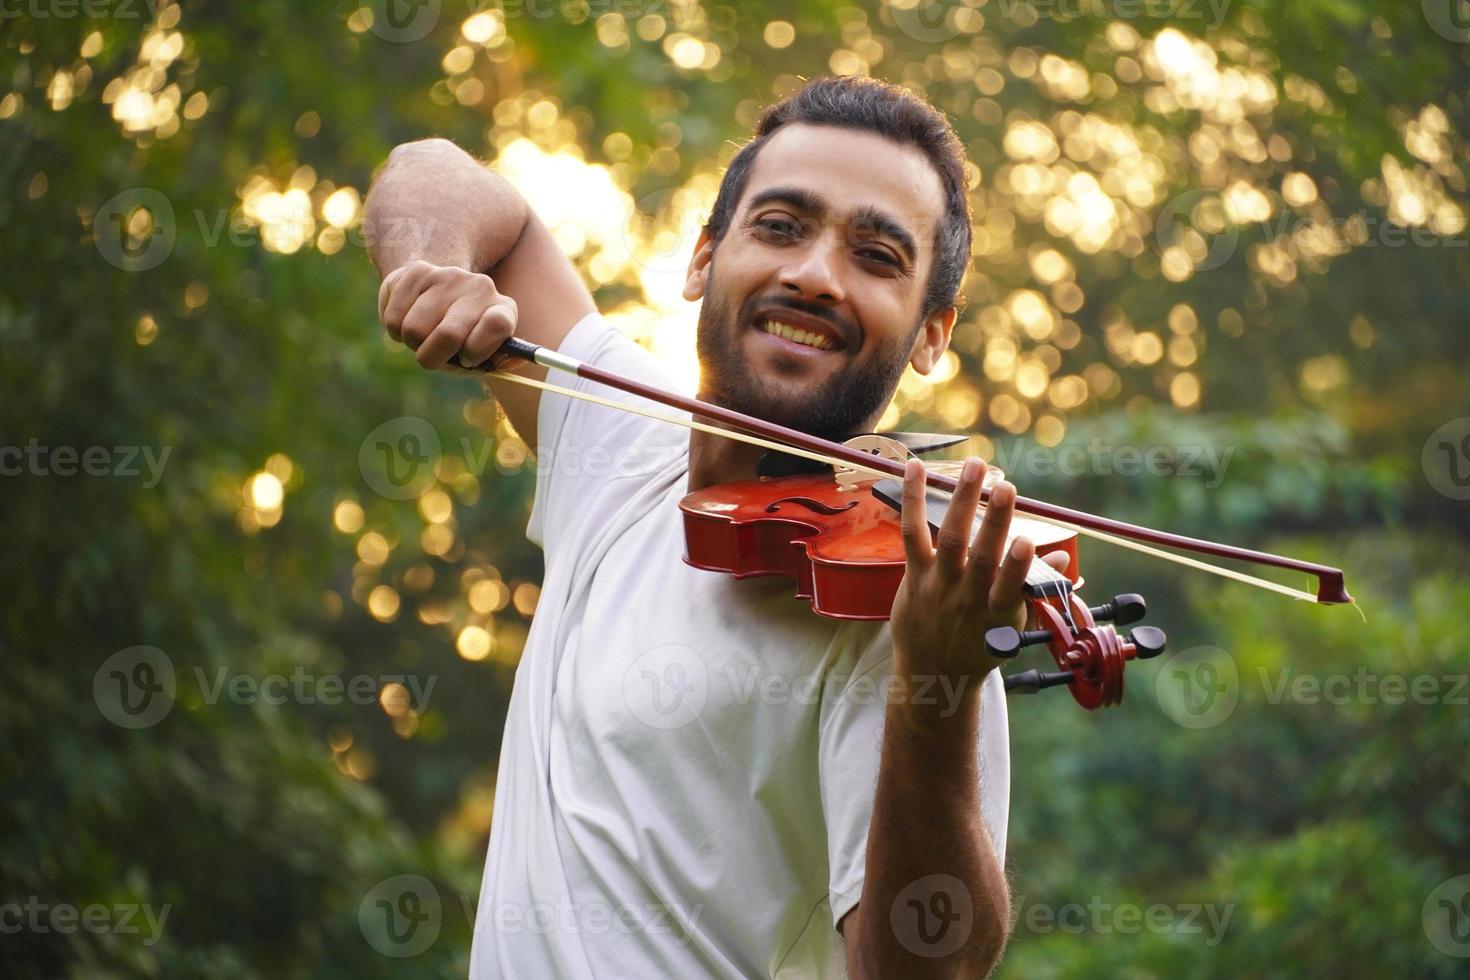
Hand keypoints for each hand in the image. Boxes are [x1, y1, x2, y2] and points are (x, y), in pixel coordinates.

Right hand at [377, 259, 517, 369]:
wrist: (439, 294)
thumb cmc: (463, 337)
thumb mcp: (484, 355)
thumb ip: (499, 361)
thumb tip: (520, 359)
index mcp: (503, 310)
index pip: (497, 325)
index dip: (477, 350)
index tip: (466, 358)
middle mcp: (480, 288)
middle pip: (448, 335)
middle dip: (433, 357)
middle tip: (434, 355)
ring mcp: (448, 276)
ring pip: (414, 330)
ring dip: (413, 343)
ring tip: (424, 334)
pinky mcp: (417, 272)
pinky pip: (394, 318)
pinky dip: (396, 331)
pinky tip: (409, 319)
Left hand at [890, 457, 1065, 685]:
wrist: (933, 674)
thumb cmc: (980, 646)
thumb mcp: (1014, 626)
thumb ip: (1034, 590)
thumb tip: (1059, 557)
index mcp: (997, 614)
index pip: (1009, 589)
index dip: (1017, 567)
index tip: (1026, 541)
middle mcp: (967, 598)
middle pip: (980, 557)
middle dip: (994, 521)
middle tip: (1006, 485)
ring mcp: (938, 585)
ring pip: (949, 539)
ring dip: (962, 499)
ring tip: (975, 465)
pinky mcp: (915, 575)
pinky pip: (912, 533)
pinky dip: (913, 500)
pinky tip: (916, 468)